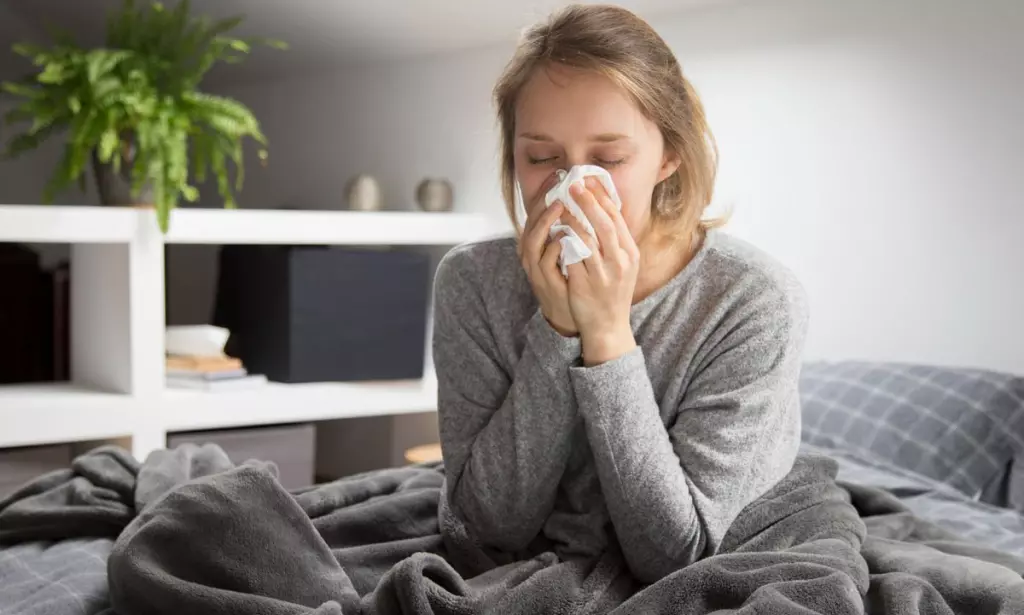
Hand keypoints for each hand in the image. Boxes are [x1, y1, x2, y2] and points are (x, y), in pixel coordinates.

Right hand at [519, 174, 577, 336]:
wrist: (575, 315)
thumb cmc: (574, 280)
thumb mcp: (572, 250)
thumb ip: (575, 228)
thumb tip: (587, 201)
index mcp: (539, 242)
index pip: (538, 210)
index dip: (546, 191)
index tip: (559, 173)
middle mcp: (532, 253)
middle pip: (531, 221)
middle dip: (542, 200)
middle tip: (557, 183)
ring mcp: (536, 268)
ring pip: (532, 240)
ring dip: (545, 222)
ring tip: (559, 206)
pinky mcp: (544, 282)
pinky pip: (545, 262)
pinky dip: (553, 248)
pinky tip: (565, 237)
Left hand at [561, 177, 639, 364]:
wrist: (608, 325)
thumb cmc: (613, 292)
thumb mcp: (623, 265)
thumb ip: (615, 241)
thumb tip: (602, 209)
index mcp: (630, 254)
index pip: (617, 219)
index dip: (603, 198)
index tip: (590, 180)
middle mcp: (620, 262)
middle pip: (605, 225)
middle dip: (588, 202)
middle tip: (573, 185)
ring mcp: (603, 274)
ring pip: (587, 240)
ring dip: (572, 219)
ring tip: (561, 206)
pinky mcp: (585, 284)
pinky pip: (572, 258)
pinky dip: (564, 242)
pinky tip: (555, 231)